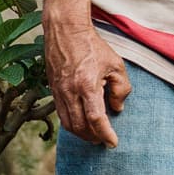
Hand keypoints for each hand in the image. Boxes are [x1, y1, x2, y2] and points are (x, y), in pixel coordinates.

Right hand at [46, 22, 130, 146]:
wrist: (65, 31)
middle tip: (104, 141)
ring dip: (81, 133)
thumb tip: (117, 109)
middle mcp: (70, 91)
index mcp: (87, 85)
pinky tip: (82, 122)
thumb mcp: (116, 65)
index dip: (105, 134)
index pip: (96, 118)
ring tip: (94, 136)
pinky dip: (71, 123)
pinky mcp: (52, 89)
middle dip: (93, 137)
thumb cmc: (93, 47)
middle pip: (79, 126)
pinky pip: (60, 113)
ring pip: (67, 123)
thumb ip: (121, 89)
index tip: (112, 143)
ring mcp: (58, 91)